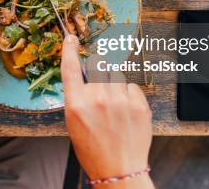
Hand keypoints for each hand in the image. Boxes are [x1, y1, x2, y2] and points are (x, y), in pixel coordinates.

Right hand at [61, 35, 153, 188]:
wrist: (119, 170)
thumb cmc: (94, 150)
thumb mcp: (74, 123)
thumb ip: (77, 98)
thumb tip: (84, 76)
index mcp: (77, 104)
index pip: (71, 68)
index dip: (70, 50)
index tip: (71, 38)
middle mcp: (98, 99)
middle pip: (98, 65)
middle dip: (98, 70)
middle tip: (100, 87)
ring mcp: (120, 101)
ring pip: (116, 74)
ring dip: (113, 84)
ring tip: (114, 106)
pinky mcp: (139, 105)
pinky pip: (131, 86)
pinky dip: (128, 94)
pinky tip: (125, 110)